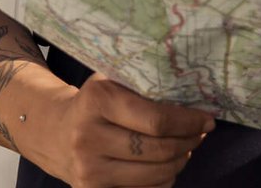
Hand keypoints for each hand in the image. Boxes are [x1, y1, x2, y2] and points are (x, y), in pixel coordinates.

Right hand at [24, 74, 213, 187]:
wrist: (53, 131)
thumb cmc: (93, 103)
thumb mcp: (112, 82)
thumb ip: (145, 86)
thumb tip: (195, 102)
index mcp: (97, 100)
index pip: (157, 120)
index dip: (189, 122)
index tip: (207, 120)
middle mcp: (88, 137)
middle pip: (159, 150)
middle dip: (189, 142)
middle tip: (200, 134)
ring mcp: (88, 169)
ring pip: (155, 175)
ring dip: (179, 162)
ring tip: (185, 149)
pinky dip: (162, 181)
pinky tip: (164, 165)